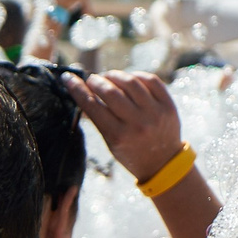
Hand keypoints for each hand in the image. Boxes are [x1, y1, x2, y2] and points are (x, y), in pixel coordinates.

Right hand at [68, 69, 186, 179]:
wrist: (163, 162)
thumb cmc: (130, 152)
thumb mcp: (110, 140)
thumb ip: (99, 117)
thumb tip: (83, 89)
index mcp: (118, 136)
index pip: (92, 105)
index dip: (77, 89)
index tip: (68, 78)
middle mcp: (137, 124)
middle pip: (111, 91)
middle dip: (96, 81)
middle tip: (91, 79)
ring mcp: (155, 113)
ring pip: (131, 82)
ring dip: (115, 75)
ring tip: (108, 77)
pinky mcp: (169, 106)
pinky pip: (152, 81)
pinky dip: (137, 75)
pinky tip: (129, 78)